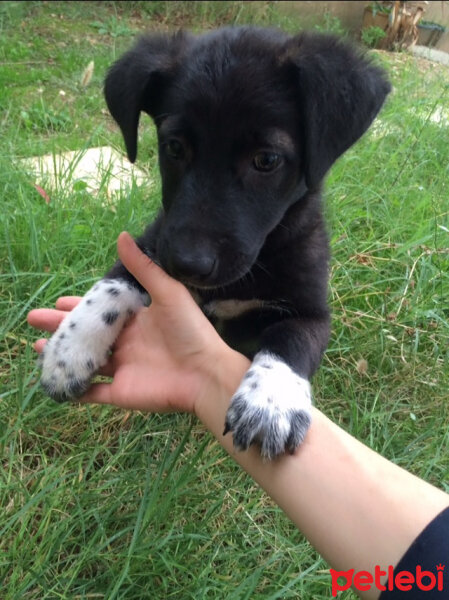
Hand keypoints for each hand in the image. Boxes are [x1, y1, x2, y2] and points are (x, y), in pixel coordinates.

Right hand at [28, 232, 240, 414]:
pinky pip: (91, 393)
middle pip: (87, 335)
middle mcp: (127, 344)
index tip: (58, 301)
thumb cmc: (189, 330)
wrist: (205, 372)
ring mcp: (123, 369)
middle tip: (34, 318)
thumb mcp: (167, 292)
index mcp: (137, 321)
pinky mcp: (121, 393)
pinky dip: (73, 389)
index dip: (80, 307)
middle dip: (61, 327)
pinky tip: (54, 381)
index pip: (102, 313)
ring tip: (37, 345)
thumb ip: (143, 267)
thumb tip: (122, 235)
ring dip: (62, 354)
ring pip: (84, 361)